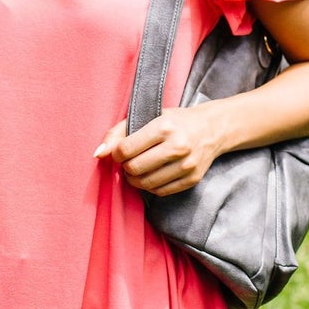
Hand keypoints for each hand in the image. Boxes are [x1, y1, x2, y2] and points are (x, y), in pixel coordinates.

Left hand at [94, 107, 224, 196]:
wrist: (210, 130)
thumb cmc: (174, 122)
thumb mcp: (147, 116)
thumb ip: (118, 132)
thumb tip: (98, 154)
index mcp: (164, 127)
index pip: (126, 149)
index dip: (116, 153)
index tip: (120, 151)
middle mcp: (178, 146)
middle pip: (134, 168)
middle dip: (126, 167)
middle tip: (129, 161)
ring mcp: (186, 165)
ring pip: (146, 183)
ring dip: (135, 179)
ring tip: (137, 169)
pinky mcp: (191, 179)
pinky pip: (160, 191)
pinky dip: (150, 186)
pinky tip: (151, 175)